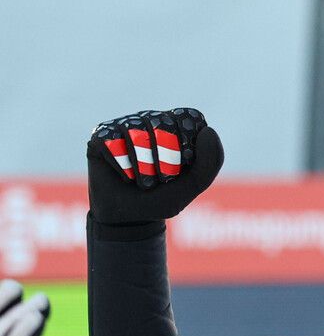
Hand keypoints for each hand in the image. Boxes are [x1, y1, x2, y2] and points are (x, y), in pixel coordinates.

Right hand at [87, 108, 223, 224]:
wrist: (130, 217)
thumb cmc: (163, 197)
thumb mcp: (194, 184)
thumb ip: (210, 161)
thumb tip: (208, 130)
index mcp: (176, 124)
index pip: (188, 117)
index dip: (186, 144)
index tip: (183, 165)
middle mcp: (150, 119)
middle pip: (162, 124)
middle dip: (166, 159)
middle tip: (161, 178)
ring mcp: (124, 125)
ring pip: (136, 133)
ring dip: (143, 166)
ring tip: (141, 179)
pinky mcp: (100, 136)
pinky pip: (112, 143)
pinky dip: (122, 167)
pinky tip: (123, 174)